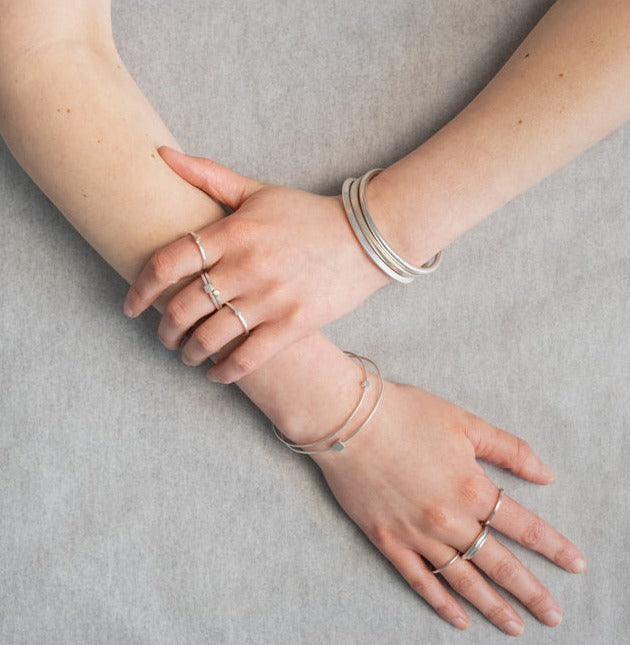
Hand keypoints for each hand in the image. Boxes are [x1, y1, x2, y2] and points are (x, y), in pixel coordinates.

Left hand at [123, 147, 388, 381]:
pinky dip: (224, 372)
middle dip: (164, 329)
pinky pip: (248, 358)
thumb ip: (209, 175)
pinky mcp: (294, 324)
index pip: (169, 262)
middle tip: (163, 335)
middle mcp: (246, 266)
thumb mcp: (258, 191)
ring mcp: (271, 298)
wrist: (365, 238)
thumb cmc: (307, 215)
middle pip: (184, 306)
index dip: (141, 289)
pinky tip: (215, 374)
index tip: (131, 306)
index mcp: (232, 232)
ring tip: (186, 355)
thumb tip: (161, 153)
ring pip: (211, 337)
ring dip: (189, 352)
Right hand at [316, 382, 585, 634]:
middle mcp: (449, 519)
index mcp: (472, 488)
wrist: (349, 420)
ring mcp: (416, 534)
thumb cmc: (407, 414)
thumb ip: (509, 450)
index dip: (553, 547)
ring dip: (492, 606)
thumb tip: (546, 475)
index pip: (524, 526)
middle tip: (553, 616)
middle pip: (500, 563)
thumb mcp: (464, 423)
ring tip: (515, 626)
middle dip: (531, 591)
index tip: (576, 564)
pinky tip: (459, 618)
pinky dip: (440, 602)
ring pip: (463, 580)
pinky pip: (419, 580)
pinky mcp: (387, 540)